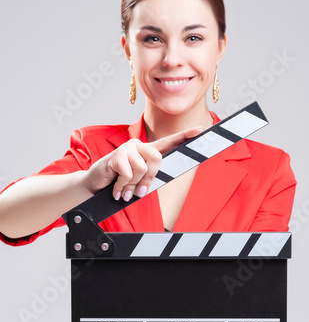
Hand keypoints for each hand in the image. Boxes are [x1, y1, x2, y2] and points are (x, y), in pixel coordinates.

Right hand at [84, 127, 202, 200]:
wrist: (95, 186)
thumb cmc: (118, 183)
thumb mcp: (136, 182)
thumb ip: (146, 180)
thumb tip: (147, 187)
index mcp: (147, 152)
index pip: (169, 142)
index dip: (185, 136)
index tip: (200, 130)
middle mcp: (139, 146)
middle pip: (157, 158)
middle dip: (149, 178)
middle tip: (139, 191)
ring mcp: (127, 149)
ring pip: (142, 169)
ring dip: (133, 185)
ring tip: (124, 189)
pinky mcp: (116, 155)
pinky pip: (128, 173)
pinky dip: (123, 186)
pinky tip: (116, 189)